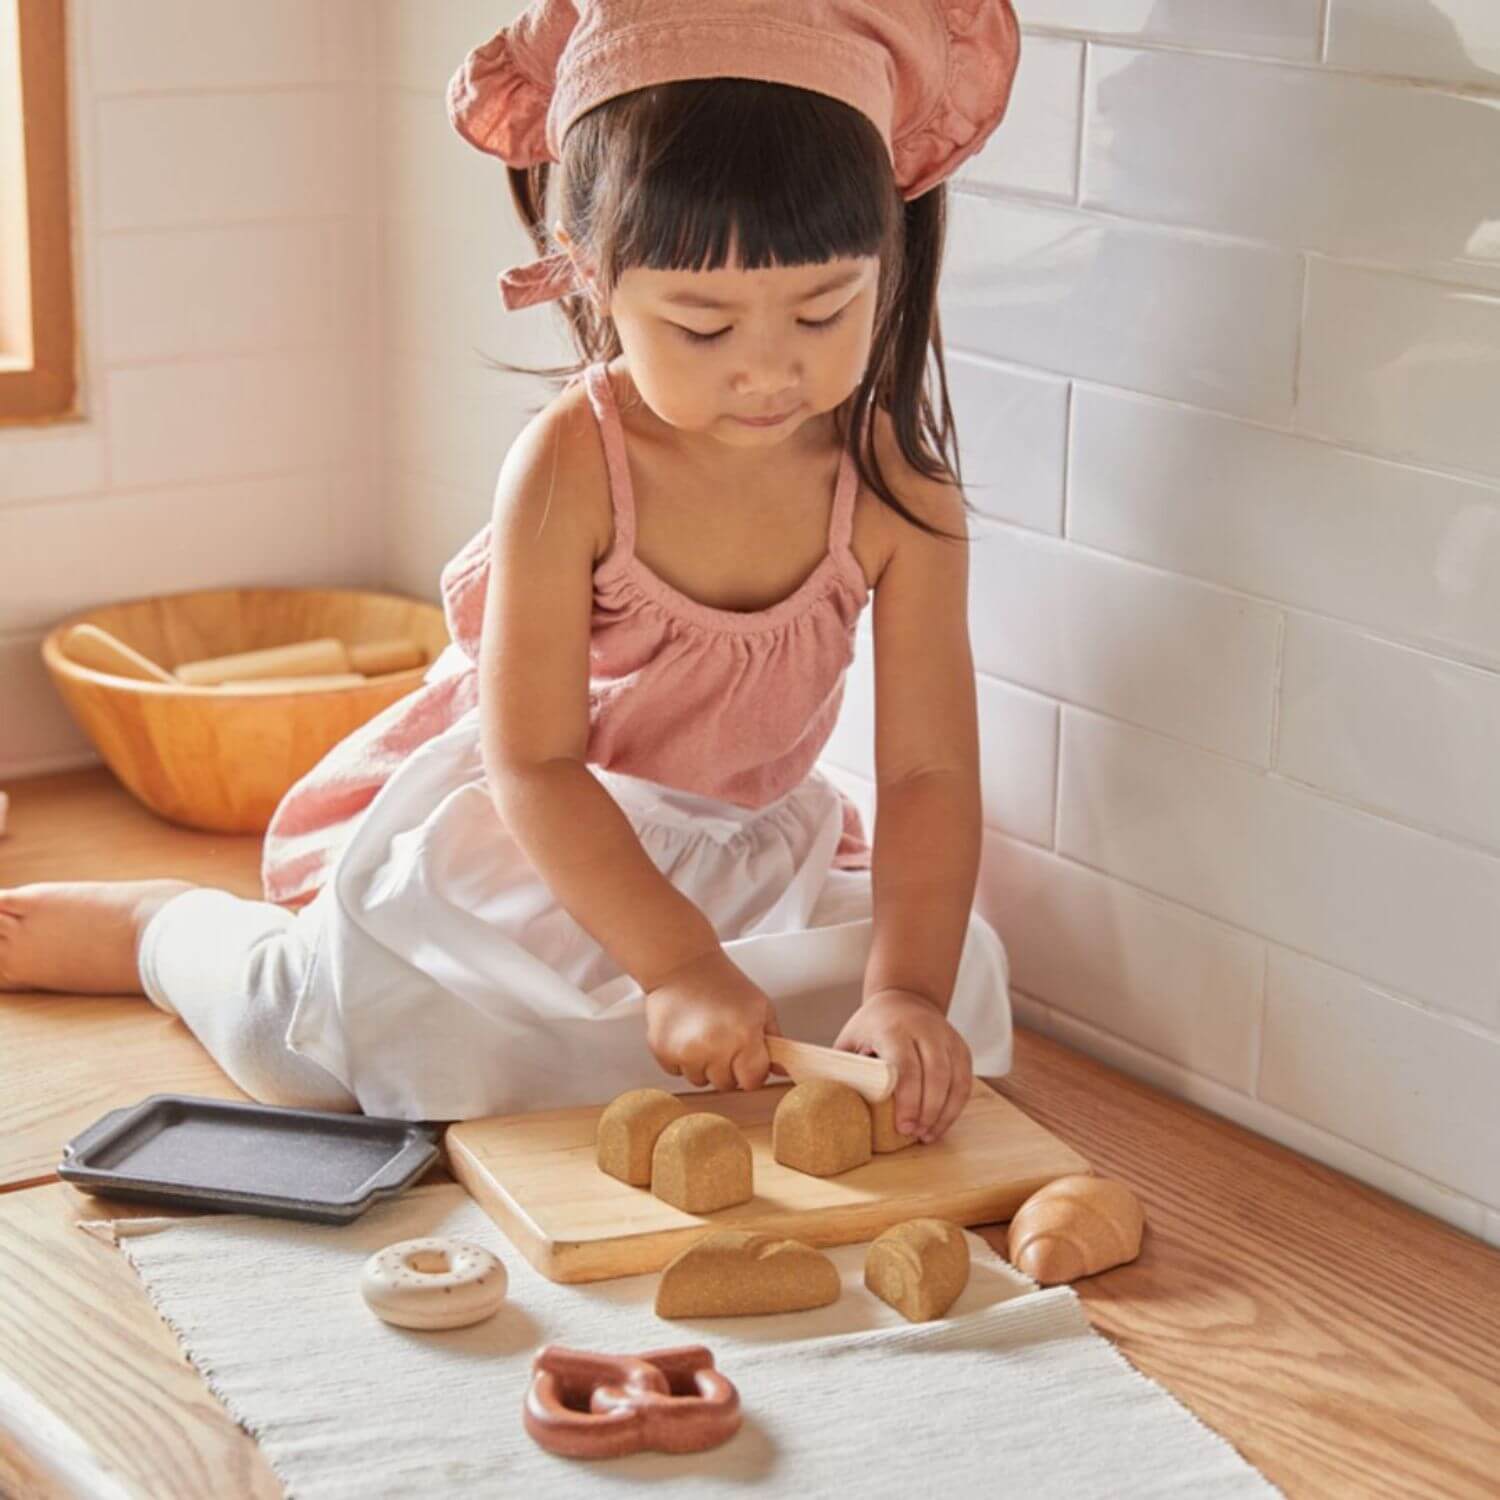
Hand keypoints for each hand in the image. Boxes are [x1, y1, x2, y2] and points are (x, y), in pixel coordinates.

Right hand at [643, 949, 788, 1092]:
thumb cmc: (723, 982)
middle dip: (728, 1068)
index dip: (752, 1071)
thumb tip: (782, 1069)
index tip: (748, 1060)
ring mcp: (687, 1052)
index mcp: (744, 1036)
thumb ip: (774, 1040)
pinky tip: (687, 1035)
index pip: (752, 1081)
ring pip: (700, 1080)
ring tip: (704, 1036)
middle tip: (725, 1041)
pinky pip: (677, 1072)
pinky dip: (682, 1059)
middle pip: (726, 1084)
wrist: (683, 965)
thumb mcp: (760, 1006)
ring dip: (704, 1065)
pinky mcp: (663, 1051)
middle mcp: (715, 1048)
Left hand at [832, 988, 972, 1143]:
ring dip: (944, 1113)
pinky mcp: (961, 1048)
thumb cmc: (872, 1025)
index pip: (906, 1066)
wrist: (904, 997)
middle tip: (914, 1135)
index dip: (907, 1099)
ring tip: (927, 1135)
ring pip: (956, 1080)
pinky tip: (940, 1124)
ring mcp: (947, 1038)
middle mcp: (925, 1030)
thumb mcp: (851, 1038)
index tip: (902, 1127)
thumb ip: (844, 1067)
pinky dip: (955, 1106)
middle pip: (935, 1074)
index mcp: (894, 1029)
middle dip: (928, 1110)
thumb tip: (827, 1101)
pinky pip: (965, 1081)